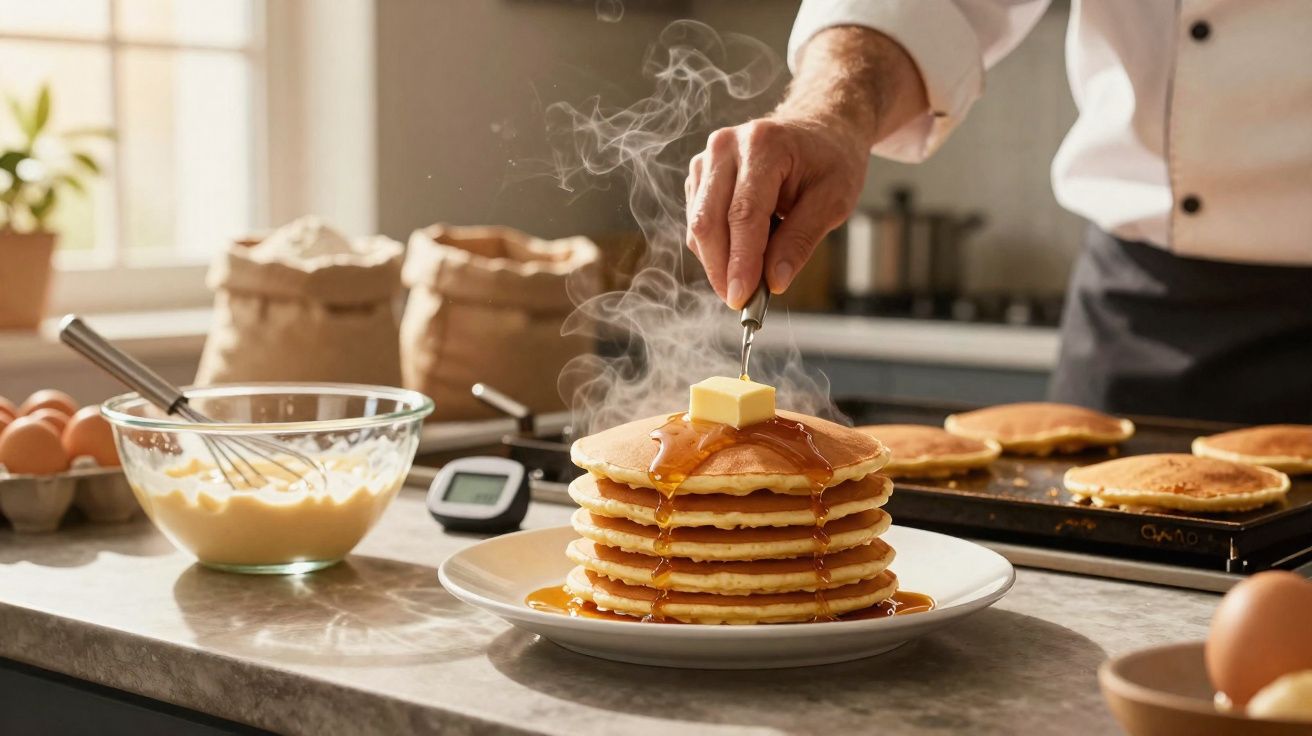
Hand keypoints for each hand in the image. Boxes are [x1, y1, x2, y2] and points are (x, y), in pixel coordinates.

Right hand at [684, 114, 869, 307]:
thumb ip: (801, 240)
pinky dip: (716, 248)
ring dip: (718, 262)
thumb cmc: (831, 161)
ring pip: (698, 226)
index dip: (740, 261)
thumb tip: (774, 282)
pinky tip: (744, 253)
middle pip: (709, 221)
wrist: (819, 129)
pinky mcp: (699, 175)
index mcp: (764, 144)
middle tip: (742, 302)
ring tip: (751, 277)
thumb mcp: (833, 201)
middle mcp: (726, 146)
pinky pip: (698, 223)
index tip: (741, 298)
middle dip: (722, 269)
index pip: (743, 214)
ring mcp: (707, 158)